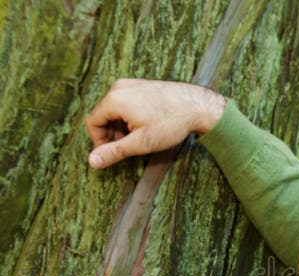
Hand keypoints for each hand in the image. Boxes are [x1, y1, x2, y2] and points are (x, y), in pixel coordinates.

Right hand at [85, 79, 225, 168]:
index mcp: (115, 99)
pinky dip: (130, 116)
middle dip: (112, 134)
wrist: (198, 106)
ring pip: (116, 109)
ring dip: (121, 126)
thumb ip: (114, 151)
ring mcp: (132, 84)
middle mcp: (120, 87)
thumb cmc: (171, 123)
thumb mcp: (141, 142)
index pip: (93, 122)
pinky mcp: (142, 85)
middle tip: (127, 148)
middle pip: (104, 115)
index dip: (99, 141)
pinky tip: (147, 126)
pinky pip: (127, 102)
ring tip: (139, 138)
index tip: (111, 153)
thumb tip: (92, 161)